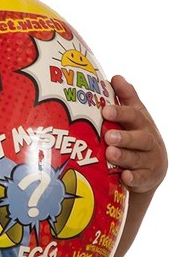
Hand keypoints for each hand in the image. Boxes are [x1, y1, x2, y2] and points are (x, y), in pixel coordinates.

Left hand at [103, 75, 166, 193]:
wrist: (151, 168)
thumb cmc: (137, 136)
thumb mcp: (136, 116)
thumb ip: (127, 98)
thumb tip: (115, 77)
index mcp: (142, 124)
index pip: (134, 116)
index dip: (121, 112)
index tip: (106, 110)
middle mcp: (148, 141)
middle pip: (139, 138)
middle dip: (124, 137)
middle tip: (108, 135)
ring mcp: (148, 161)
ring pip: (137, 159)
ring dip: (123, 156)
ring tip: (110, 153)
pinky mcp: (146, 178)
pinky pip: (139, 179)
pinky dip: (133, 178)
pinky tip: (125, 176)